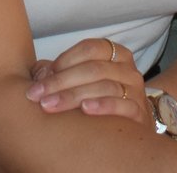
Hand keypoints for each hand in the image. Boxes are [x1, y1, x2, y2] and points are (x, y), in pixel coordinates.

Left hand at [24, 37, 149, 126]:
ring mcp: (136, 90)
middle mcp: (127, 69)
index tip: (40, 78)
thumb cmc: (98, 99)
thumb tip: (38, 73)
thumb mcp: (82, 80)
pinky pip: (123, 105)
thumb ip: (60, 73)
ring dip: (73, 95)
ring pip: (105, 86)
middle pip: (93, 69)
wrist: (130, 127)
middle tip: (36, 96)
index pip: (89, 49)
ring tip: (50, 105)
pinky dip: (104, 105)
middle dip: (60, 82)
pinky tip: (85, 109)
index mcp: (115, 54)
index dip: (63, 60)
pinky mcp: (140, 112)